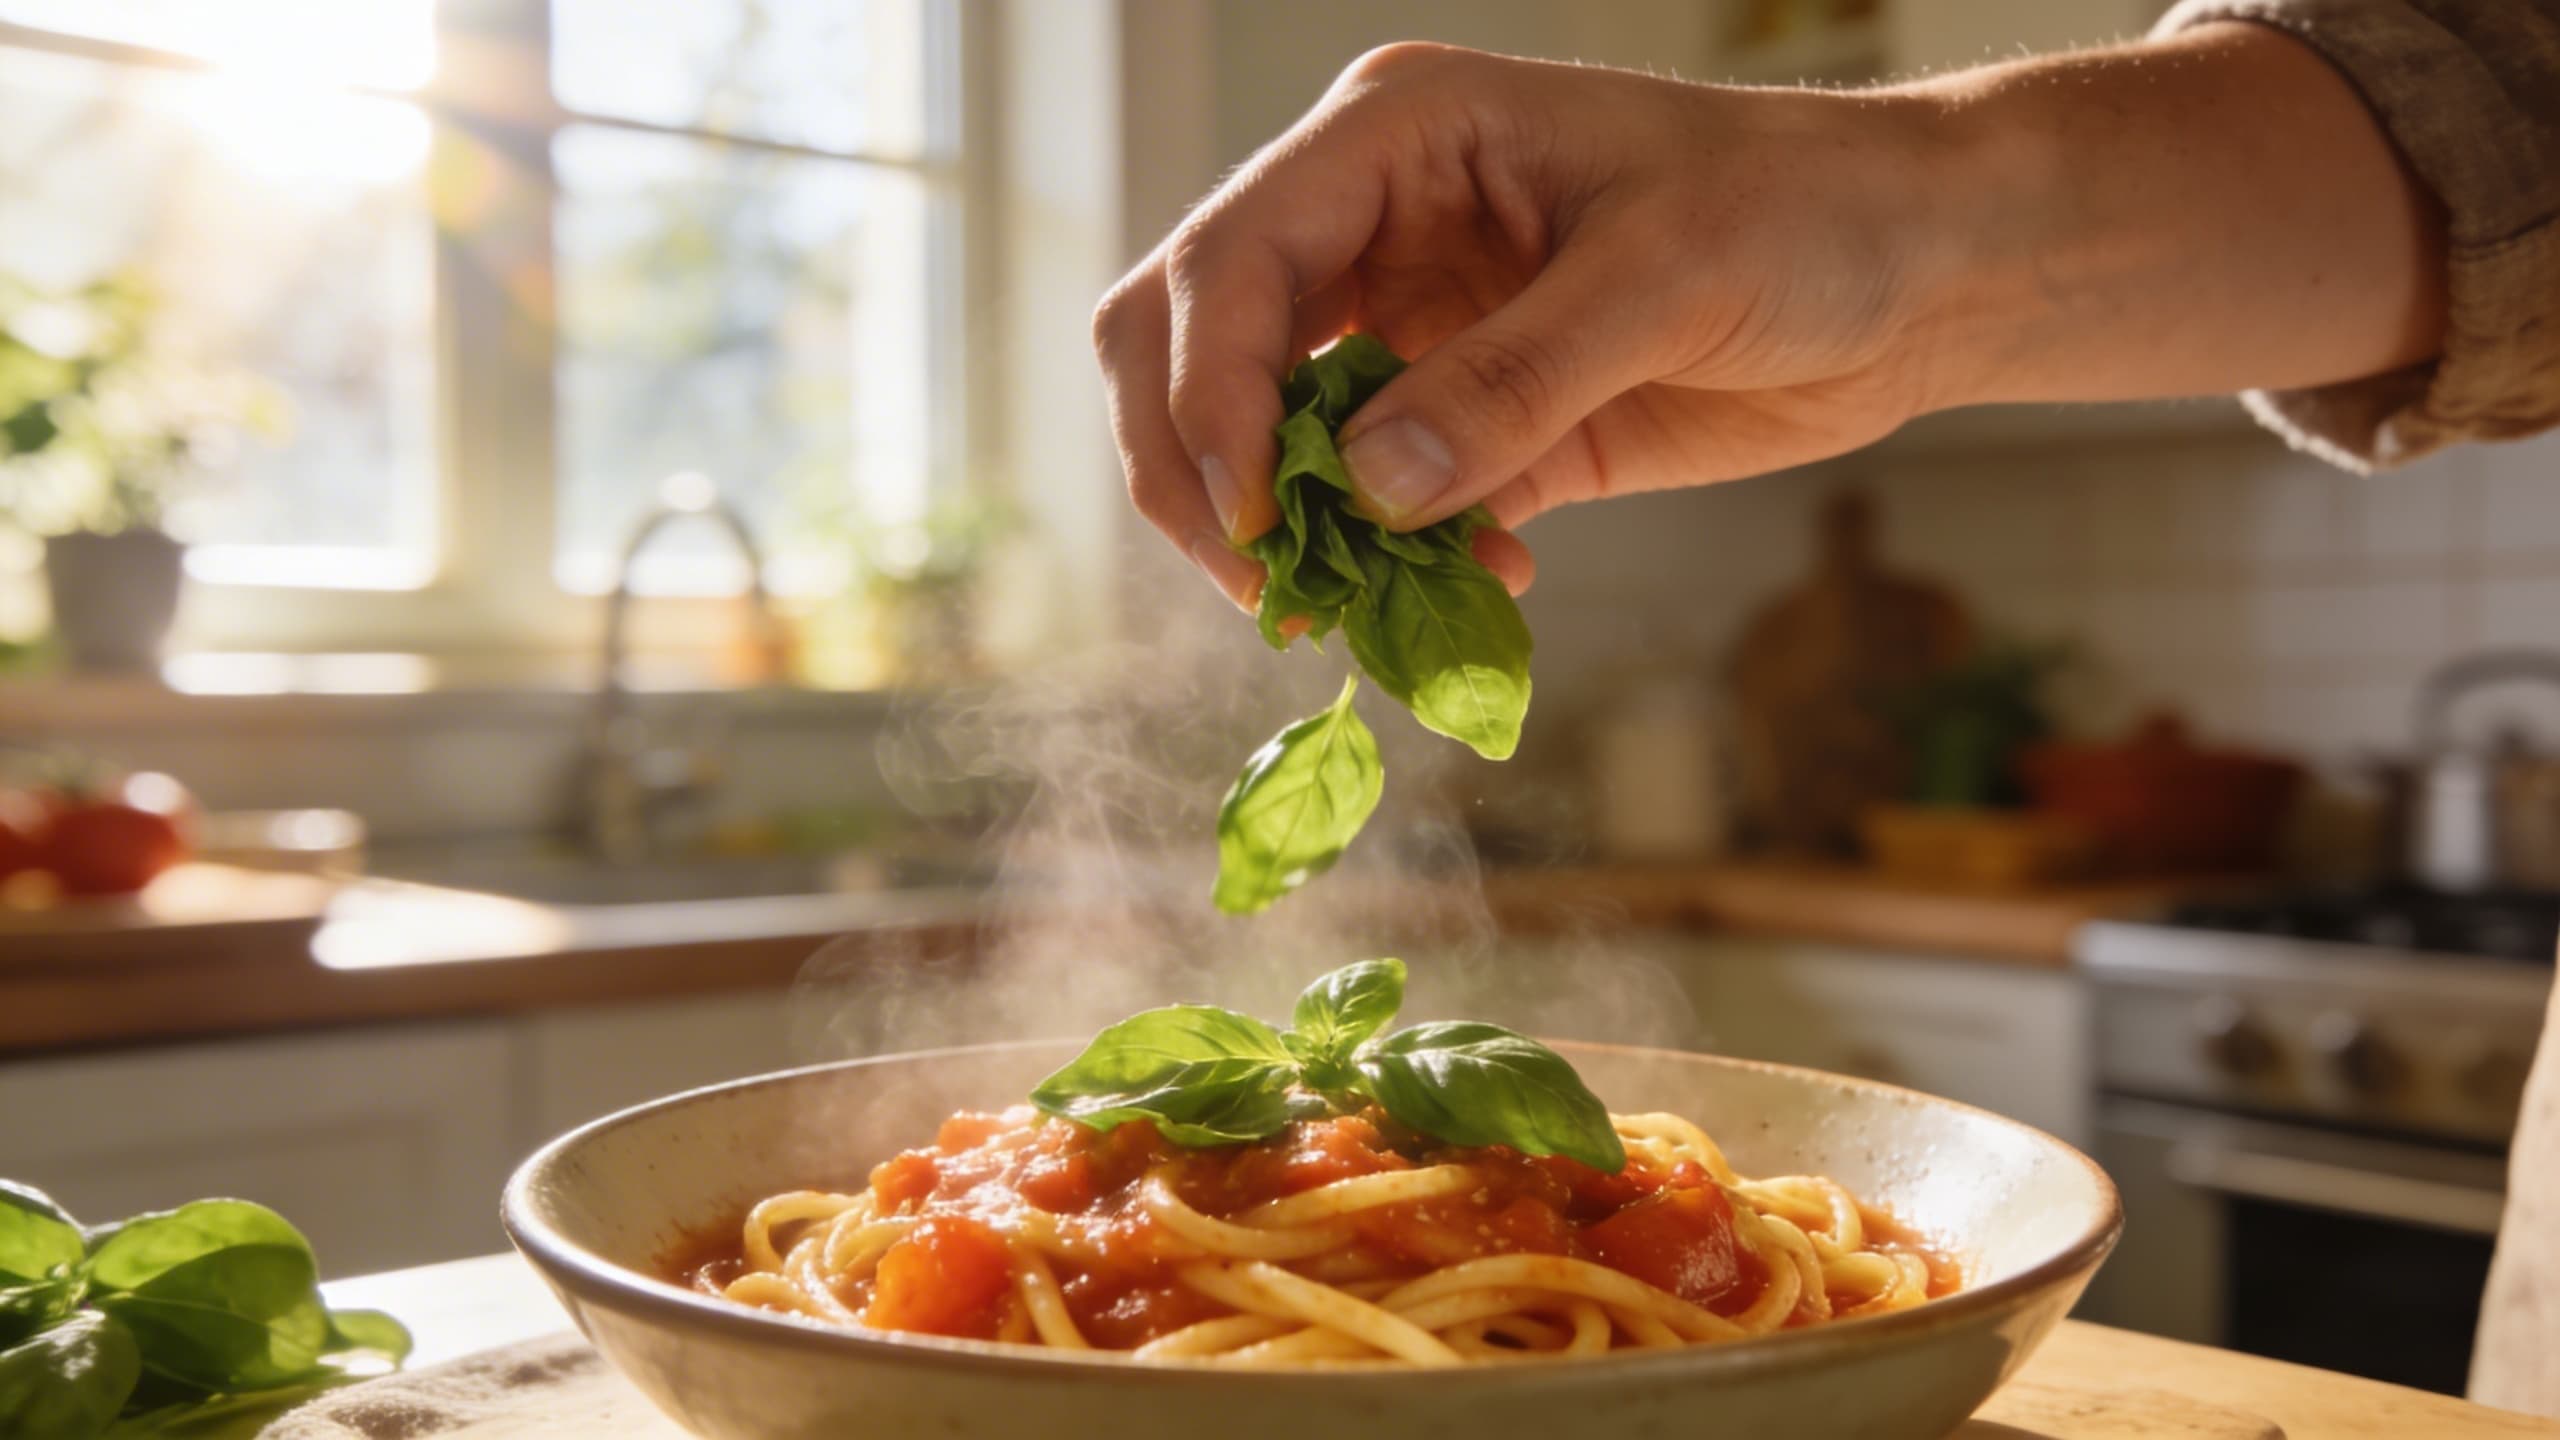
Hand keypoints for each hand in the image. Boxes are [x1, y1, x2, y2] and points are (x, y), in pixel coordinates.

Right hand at [1093, 42, 1962, 608]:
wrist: (1916, 274)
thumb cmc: (1806, 213)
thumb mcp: (1664, 277)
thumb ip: (1513, 382)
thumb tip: (1368, 490)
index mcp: (1397, 139)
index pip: (1229, 260)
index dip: (1209, 392)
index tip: (1255, 517)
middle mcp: (1375, 225)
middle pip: (1189, 340)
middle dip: (1200, 465)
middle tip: (1262, 580)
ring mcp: (1412, 325)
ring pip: (1267, 436)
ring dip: (1295, 531)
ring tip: (1367, 600)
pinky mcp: (1468, 420)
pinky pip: (1376, 505)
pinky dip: (1393, 563)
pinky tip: (1484, 582)